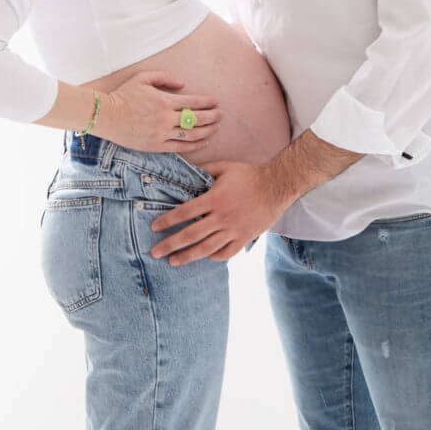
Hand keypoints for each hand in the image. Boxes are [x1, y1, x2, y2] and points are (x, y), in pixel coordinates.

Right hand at [96, 70, 221, 154]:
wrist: (106, 116)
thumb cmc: (124, 95)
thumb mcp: (143, 78)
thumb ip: (165, 78)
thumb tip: (183, 84)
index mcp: (164, 100)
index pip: (193, 102)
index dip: (208, 102)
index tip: (215, 101)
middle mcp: (166, 118)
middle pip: (197, 119)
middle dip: (213, 116)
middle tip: (221, 114)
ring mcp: (162, 134)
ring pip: (192, 134)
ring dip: (208, 131)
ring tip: (217, 128)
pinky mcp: (156, 146)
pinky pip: (181, 147)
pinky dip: (195, 145)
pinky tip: (205, 142)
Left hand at [149, 159, 288, 264]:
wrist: (276, 186)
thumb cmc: (249, 175)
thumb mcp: (224, 167)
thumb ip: (205, 169)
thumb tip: (187, 169)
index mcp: (214, 198)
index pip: (185, 212)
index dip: (168, 220)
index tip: (154, 227)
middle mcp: (222, 217)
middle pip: (191, 234)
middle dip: (170, 244)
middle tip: (155, 252)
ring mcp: (233, 229)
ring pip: (206, 248)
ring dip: (187, 256)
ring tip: (172, 262)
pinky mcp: (245, 237)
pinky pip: (226, 252)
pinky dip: (214, 256)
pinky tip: (205, 256)